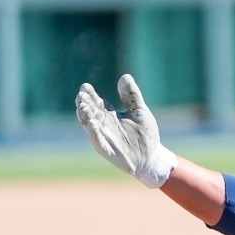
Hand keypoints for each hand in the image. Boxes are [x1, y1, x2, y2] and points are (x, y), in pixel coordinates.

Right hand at [75, 73, 176, 188]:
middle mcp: (104, 125)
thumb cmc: (146, 135)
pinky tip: (93, 124)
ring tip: (83, 107)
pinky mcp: (108, 151)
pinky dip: (94, 134)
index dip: (90, 95)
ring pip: (90, 126)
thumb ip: (132, 96)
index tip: (85, 87)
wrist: (153, 158)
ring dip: (85, 117)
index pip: (97, 103)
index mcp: (110, 115)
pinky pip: (98, 142)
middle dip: (84, 104)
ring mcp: (105, 138)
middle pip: (90, 112)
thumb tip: (124, 77)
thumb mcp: (140, 111)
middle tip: (81, 95)